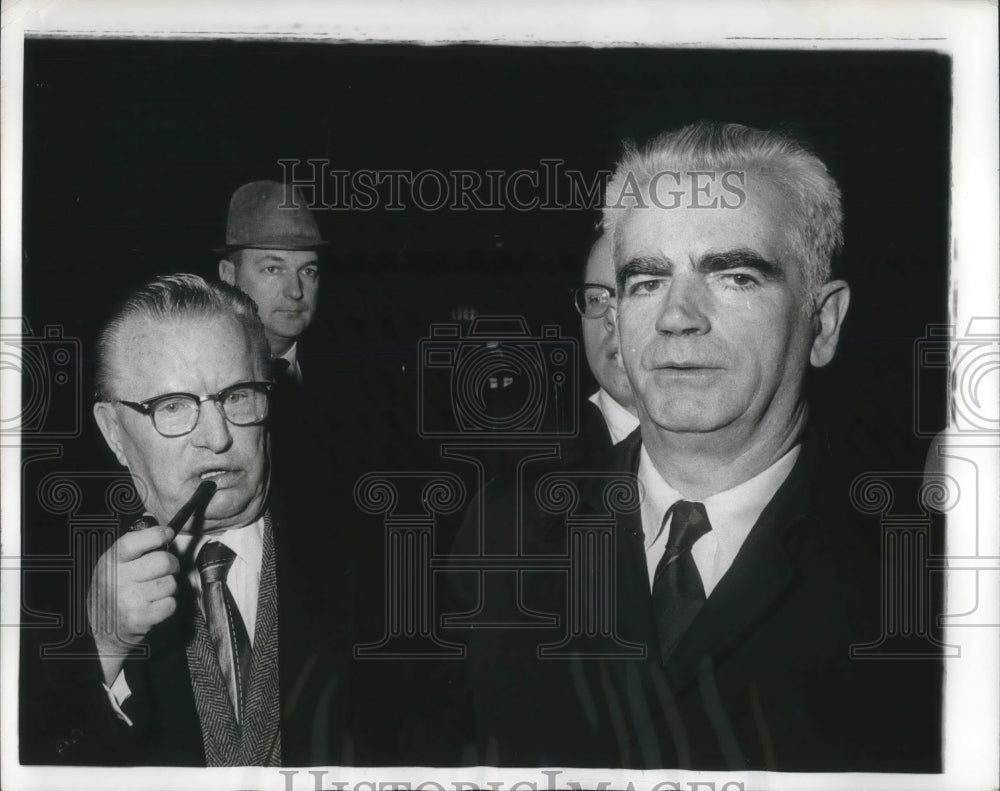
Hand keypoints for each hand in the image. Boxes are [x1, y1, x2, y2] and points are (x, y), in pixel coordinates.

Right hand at [86, 525, 179, 684]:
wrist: (98, 633)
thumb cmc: (110, 595)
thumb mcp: (111, 567)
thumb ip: (134, 549)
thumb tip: (163, 531)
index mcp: (109, 562)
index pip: (135, 541)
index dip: (157, 534)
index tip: (168, 534)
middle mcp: (118, 579)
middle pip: (164, 561)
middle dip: (172, 564)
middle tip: (166, 570)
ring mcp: (130, 600)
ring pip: (171, 583)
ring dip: (169, 587)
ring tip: (154, 592)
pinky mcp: (141, 618)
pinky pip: (171, 603)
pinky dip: (168, 605)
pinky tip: (154, 607)